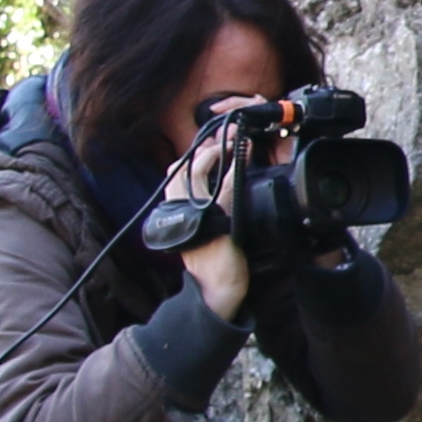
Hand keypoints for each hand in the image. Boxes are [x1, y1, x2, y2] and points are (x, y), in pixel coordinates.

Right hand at [165, 127, 254, 311]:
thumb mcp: (202, 228)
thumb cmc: (212, 258)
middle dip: (205, 146)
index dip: (194, 154)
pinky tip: (244, 156)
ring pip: (198, 172)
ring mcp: (195, 214)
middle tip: (226, 134)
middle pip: (183, 166)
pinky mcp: (215, 221)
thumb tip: (215, 182)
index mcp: (176, 209)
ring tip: (237, 139)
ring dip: (218, 151)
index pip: (177, 172)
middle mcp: (180, 209)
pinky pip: (223, 189)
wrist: (215, 288)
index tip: (212, 142)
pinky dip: (234, 170)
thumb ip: (202, 206)